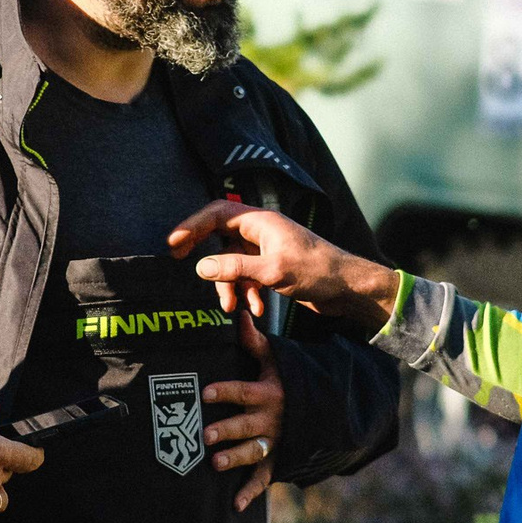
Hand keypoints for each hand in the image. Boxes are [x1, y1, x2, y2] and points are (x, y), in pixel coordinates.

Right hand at [166, 201, 400, 327]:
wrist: (348, 288)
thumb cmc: (317, 272)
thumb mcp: (272, 271)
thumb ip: (235, 268)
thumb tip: (201, 267)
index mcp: (261, 222)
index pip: (217, 213)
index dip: (192, 225)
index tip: (173, 243)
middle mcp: (262, 232)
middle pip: (221, 237)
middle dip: (206, 256)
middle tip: (181, 261)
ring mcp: (268, 250)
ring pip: (234, 262)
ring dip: (230, 284)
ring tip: (231, 306)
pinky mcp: (274, 268)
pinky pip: (248, 276)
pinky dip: (247, 292)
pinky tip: (256, 308)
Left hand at [204, 315, 282, 509]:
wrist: (326, 407)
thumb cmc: (291, 379)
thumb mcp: (277, 360)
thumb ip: (254, 342)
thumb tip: (238, 315)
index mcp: (268, 393)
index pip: (243, 392)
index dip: (225, 391)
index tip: (205, 392)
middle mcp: (272, 419)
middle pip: (246, 425)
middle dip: (227, 430)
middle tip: (205, 435)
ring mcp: (275, 441)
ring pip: (255, 451)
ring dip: (235, 458)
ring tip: (215, 464)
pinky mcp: (278, 460)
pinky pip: (264, 478)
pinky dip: (250, 493)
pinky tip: (235, 505)